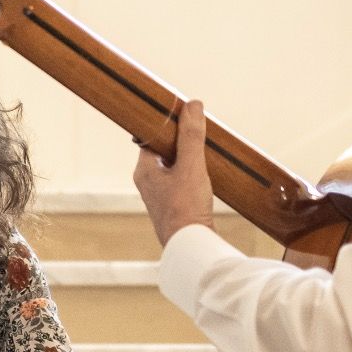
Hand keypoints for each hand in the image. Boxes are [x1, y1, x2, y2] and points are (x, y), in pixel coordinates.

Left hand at [134, 98, 215, 246]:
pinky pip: (180, 181)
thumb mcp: (192, 166)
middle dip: (182, 141)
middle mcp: (147, 182)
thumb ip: (191, 136)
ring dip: (189, 158)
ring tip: (207, 152)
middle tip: (200, 132)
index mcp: (144, 169)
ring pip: (173, 166)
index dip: (168, 124)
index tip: (185, 115)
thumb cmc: (186, 208)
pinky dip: (192, 174)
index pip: (151, 136)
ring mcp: (159, 195)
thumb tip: (193, 105)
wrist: (191, 247)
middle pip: (163, 150)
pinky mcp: (173, 206)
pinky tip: (207, 174)